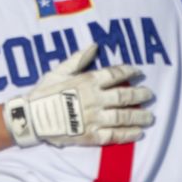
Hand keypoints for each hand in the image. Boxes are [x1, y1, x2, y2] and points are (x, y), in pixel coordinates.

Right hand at [4, 44, 156, 147]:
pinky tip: (138, 133)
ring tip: (150, 117)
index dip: (129, 72)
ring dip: (139, 116)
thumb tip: (94, 46)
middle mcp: (94, 99)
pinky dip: (128, 134)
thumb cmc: (44, 92)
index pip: (115, 74)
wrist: (31, 118)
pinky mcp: (91, 136)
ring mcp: (94, 119)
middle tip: (150, 95)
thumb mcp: (59, 71)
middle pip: (124, 96)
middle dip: (140, 95)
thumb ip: (78, 59)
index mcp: (88, 82)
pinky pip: (114, 135)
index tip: (139, 72)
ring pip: (123, 117)